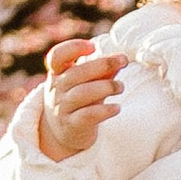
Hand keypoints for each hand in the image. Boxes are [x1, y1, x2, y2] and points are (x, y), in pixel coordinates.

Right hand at [37, 37, 119, 159]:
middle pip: (76, 73)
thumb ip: (102, 71)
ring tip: (120, 87)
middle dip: (102, 65)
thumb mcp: (86, 83)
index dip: (73, 48)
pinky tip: (117, 107)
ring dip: (106, 87)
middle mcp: (56, 89)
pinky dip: (104, 110)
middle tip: (123, 61)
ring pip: (82, 94)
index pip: (57, 56)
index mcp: (58, 73)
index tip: (93, 47)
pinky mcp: (72, 125)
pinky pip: (88, 115)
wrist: (64, 132)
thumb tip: (121, 59)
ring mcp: (62, 108)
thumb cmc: (79, 100)